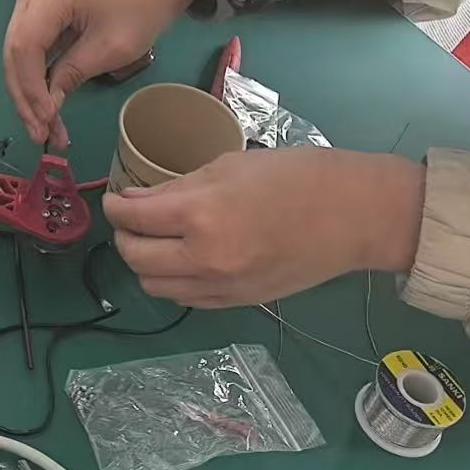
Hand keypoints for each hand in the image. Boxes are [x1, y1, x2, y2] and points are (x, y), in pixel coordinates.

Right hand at [3, 0, 200, 145]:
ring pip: (16, 62)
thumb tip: (47, 108)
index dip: (31, 86)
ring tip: (44, 132)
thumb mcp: (109, 48)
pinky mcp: (34, 22)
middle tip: (40, 134)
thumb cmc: (135, 13)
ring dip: (28, 98)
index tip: (46, 118)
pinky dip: (36, 87)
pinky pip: (28, 59)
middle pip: (14, 56)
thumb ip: (72, 75)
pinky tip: (45, 113)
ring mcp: (28, 9)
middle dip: (26, 98)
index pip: (25, 46)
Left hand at [104, 147, 425, 306]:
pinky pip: (186, 299)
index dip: (115, 206)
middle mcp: (205, 259)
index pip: (133, 219)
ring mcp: (223, 287)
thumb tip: (136, 200)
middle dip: (124, 235)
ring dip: (145, 264)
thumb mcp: (228, 166)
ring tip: (156, 240)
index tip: (115, 198)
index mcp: (202, 216)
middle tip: (132, 219)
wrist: (354, 216)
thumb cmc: (295, 177)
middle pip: (135, 258)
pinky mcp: (239, 303)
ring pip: (155, 287)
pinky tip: (183, 259)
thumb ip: (176, 188)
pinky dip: (174, 281)